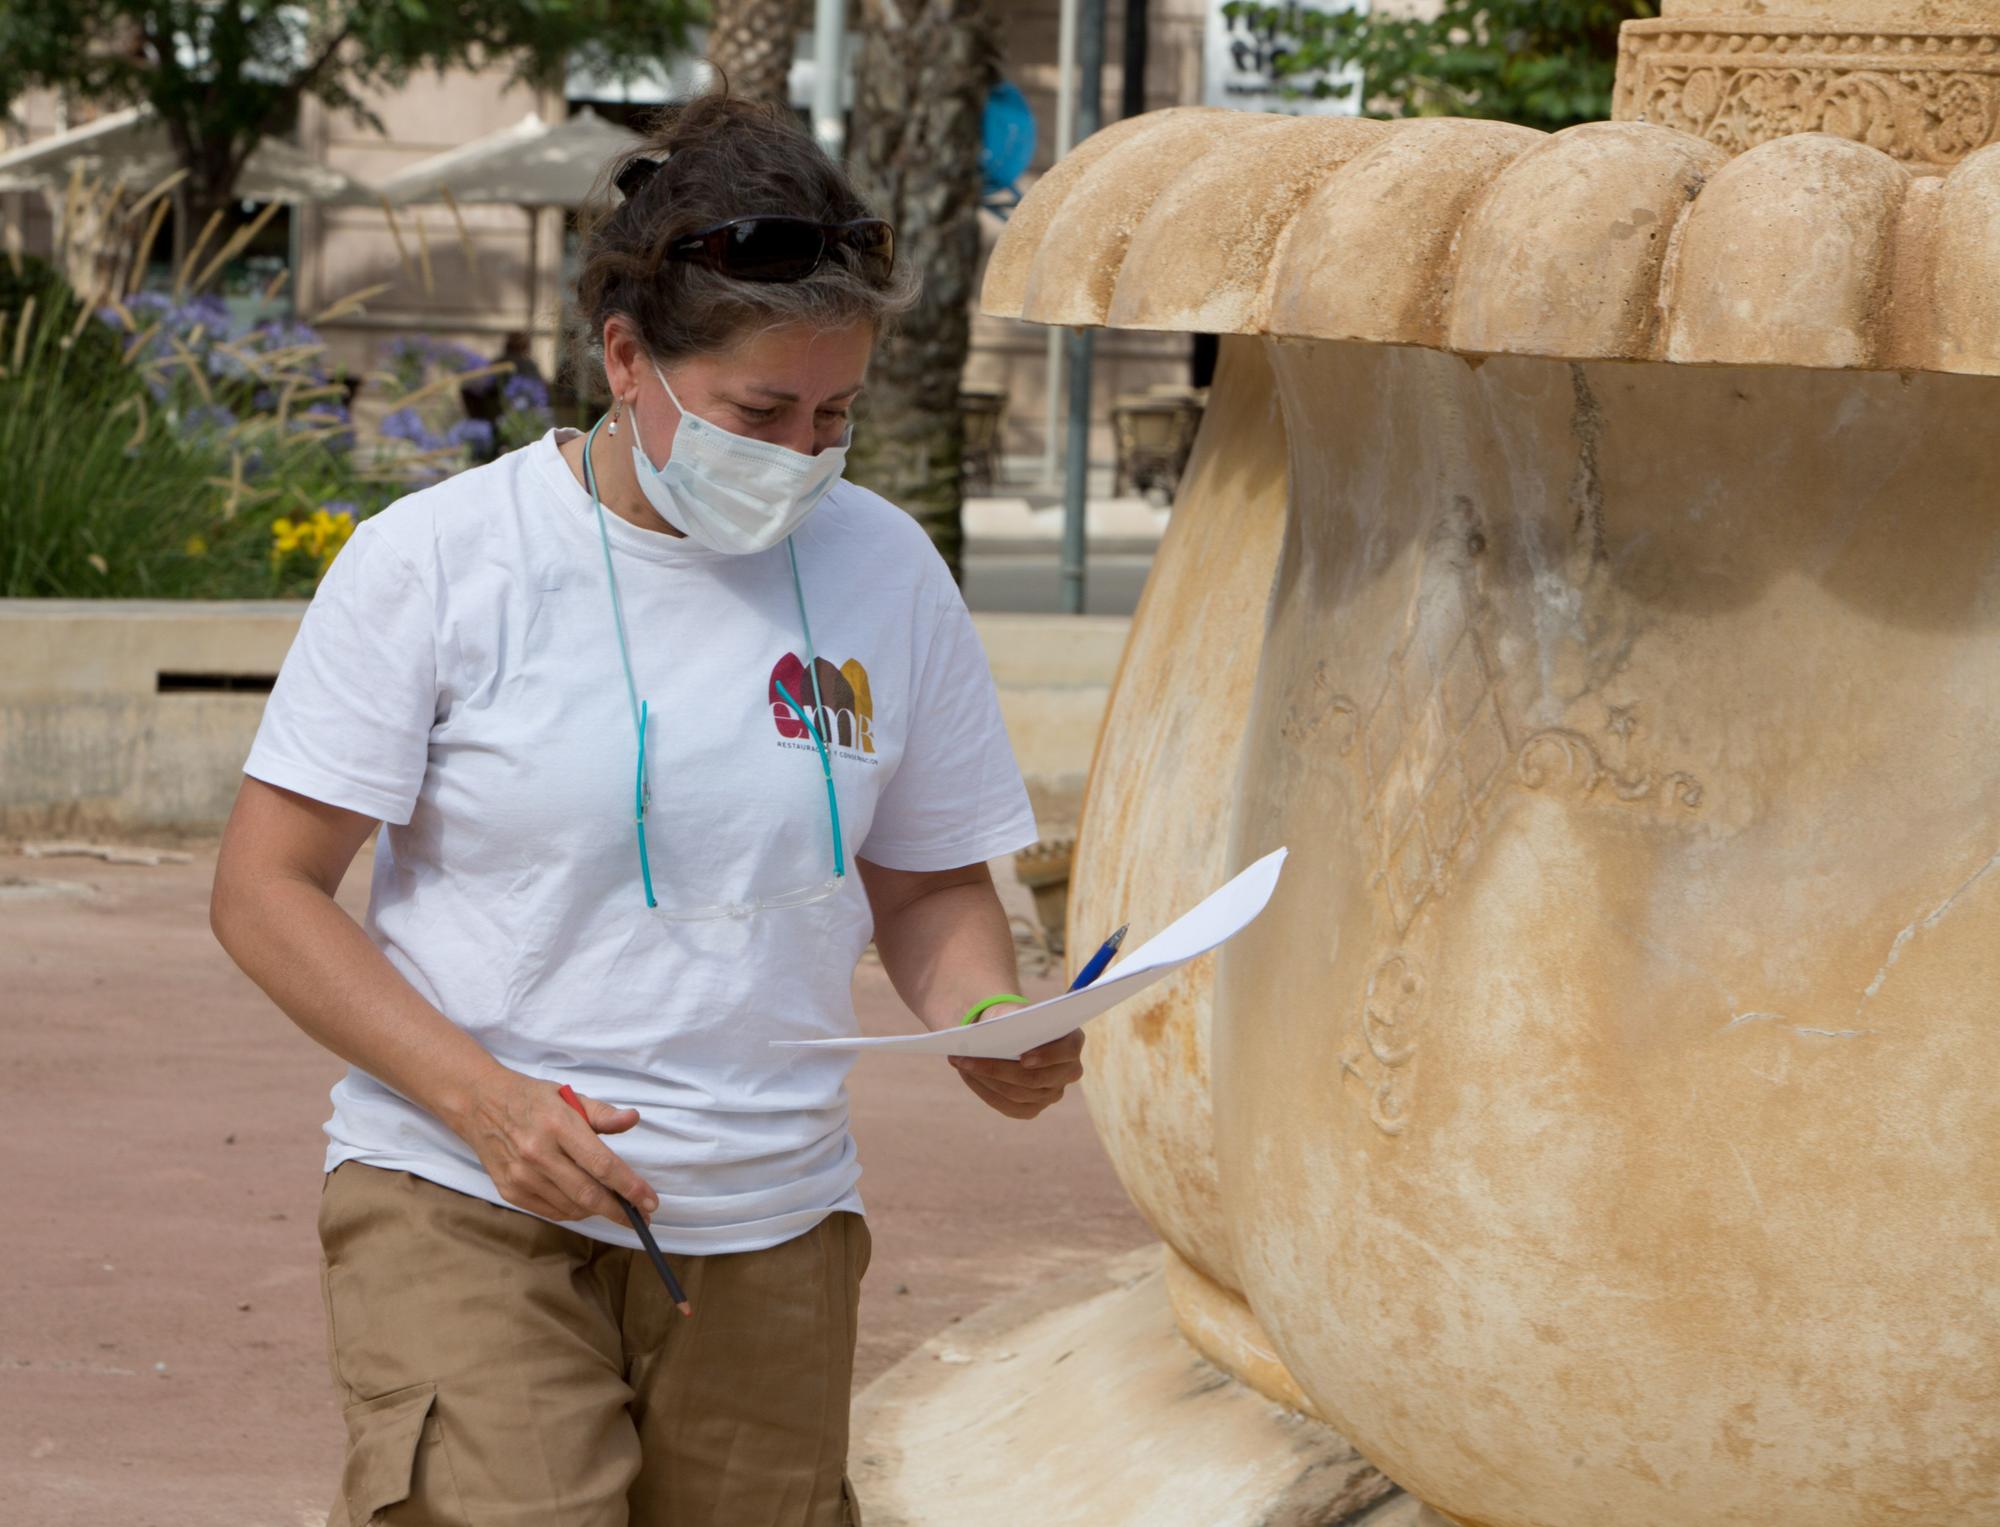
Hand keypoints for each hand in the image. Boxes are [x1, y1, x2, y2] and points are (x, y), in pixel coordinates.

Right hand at [450, 1067, 659, 1222]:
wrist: (480, 1104)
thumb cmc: (531, 1099)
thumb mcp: (569, 1096)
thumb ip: (603, 1113)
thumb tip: (633, 1119)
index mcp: (558, 1125)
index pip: (602, 1164)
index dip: (630, 1187)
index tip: (651, 1202)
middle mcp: (538, 1154)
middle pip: (588, 1194)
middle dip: (620, 1211)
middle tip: (642, 1218)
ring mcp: (521, 1176)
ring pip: (571, 1207)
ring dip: (598, 1211)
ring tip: (614, 1205)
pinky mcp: (510, 1191)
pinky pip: (552, 1211)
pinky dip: (574, 1211)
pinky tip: (585, 1203)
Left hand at [950, 1030, 1084, 1118]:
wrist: (1010, 1032)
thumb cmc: (1013, 1018)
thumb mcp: (1012, 1011)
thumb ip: (1009, 1018)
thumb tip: (990, 1034)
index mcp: (1072, 1041)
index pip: (1068, 1051)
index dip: (1048, 1056)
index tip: (1023, 1058)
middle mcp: (1069, 1071)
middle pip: (1036, 1079)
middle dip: (998, 1070)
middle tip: (967, 1059)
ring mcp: (1053, 1093)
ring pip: (1019, 1094)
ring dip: (986, 1079)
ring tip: (961, 1063)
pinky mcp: (1034, 1108)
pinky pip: (1009, 1107)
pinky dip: (985, 1091)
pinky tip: (968, 1075)